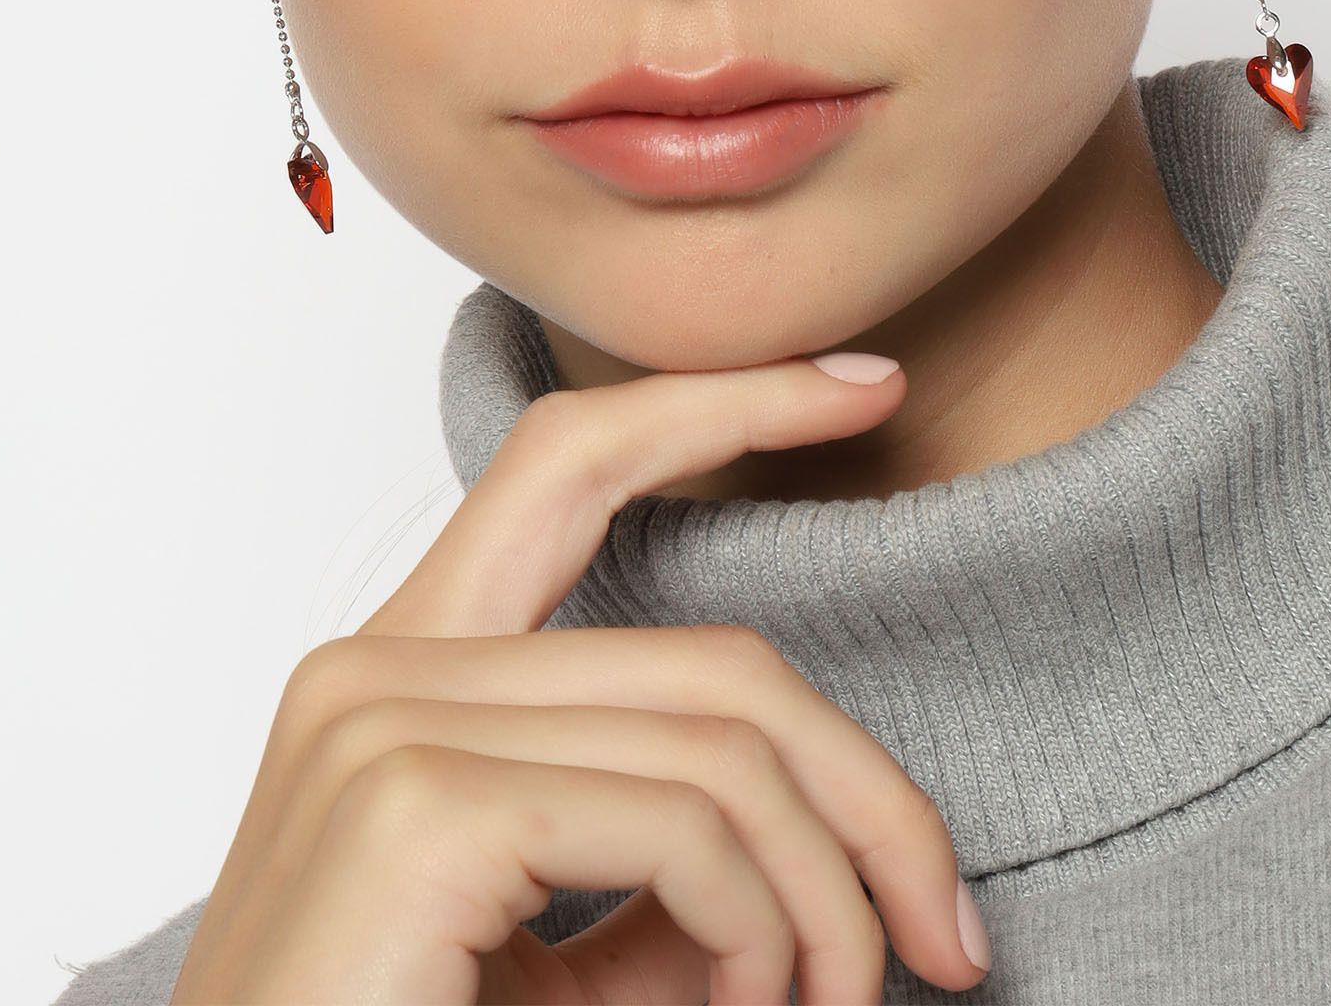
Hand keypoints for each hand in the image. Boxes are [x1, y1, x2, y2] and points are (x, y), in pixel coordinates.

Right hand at [167, 345, 991, 1004]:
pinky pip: (687, 829)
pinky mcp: (414, 809)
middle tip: (951, 944)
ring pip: (726, 746)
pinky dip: (762, 933)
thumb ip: (669, 866)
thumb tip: (820, 858)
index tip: (866, 383)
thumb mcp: (564, 962)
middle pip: (717, 660)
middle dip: (870, 798)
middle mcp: (379, 668)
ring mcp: (385, 724)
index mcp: (404, 674)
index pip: (573, 464)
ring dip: (824, 903)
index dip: (728, 401)